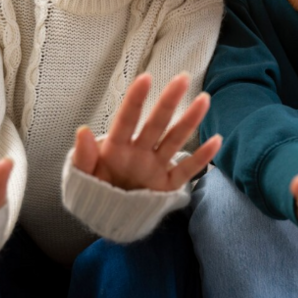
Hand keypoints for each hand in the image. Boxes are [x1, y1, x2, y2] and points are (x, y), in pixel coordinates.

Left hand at [71, 73, 221, 191]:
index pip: (127, 120)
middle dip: (168, 101)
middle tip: (183, 78)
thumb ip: (83, 157)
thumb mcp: (81, 178)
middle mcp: (139, 152)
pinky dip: (201, 157)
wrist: (106, 219)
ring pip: (174, 140)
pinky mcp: (167, 184)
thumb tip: (82, 131)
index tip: (146, 78)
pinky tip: (216, 141)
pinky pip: (187, 170)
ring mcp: (155, 166)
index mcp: (117, 148)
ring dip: (189, 121)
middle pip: (156, 123)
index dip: (136, 100)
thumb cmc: (94, 192)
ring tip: (204, 100)